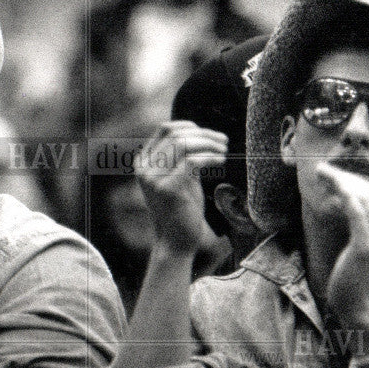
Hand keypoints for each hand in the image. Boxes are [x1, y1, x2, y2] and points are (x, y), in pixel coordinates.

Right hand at [136, 121, 226, 253]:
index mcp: (144, 161)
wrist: (176, 241)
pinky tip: (220, 160)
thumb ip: (182, 156)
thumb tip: (202, 133)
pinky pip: (191, 161)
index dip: (190, 127)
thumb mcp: (179, 176)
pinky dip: (209, 157)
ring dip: (208, 143)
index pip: (165, 129)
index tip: (211, 135)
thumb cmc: (182, 208)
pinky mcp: (167, 188)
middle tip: (224, 141)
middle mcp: (144, 167)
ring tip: (224, 149)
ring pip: (183, 144)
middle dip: (204, 134)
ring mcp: (153, 178)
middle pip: (176, 134)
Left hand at [315, 162, 368, 329]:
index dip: (352, 179)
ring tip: (320, 173)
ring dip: (339, 181)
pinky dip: (344, 196)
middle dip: (343, 176)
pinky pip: (356, 213)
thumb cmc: (354, 275)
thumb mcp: (360, 244)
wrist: (357, 305)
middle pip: (368, 191)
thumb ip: (360, 223)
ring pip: (360, 198)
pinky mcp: (368, 246)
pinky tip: (332, 187)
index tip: (332, 173)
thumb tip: (345, 198)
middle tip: (321, 169)